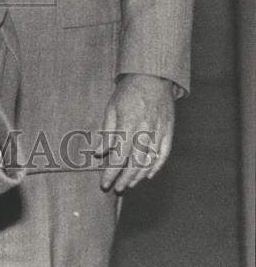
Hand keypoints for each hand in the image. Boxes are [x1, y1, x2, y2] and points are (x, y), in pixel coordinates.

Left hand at [95, 74, 174, 192]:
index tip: (105, 183)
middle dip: (124, 178)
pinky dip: (156, 166)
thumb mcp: (111, 108)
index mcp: (128, 124)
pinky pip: (163, 153)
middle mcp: (144, 130)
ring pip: (149, 161)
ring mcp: (159, 132)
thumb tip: (98, 153)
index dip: (111, 172)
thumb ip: (106, 132)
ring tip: (129, 185)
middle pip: (134, 162)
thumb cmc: (127, 92)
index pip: (118, 156)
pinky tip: (148, 175)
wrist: (152, 77)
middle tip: (117, 189)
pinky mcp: (168, 131)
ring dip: (138, 175)